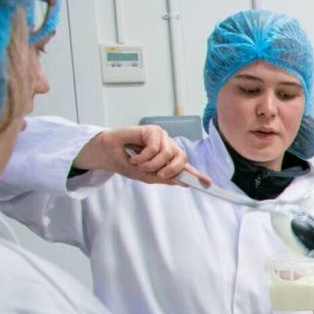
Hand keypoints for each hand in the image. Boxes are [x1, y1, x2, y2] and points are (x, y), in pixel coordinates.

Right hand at [74, 124, 209, 186]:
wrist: (105, 153)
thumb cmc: (124, 163)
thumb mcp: (145, 176)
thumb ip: (163, 178)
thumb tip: (183, 181)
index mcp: (167, 159)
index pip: (185, 167)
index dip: (197, 175)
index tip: (208, 183)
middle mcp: (167, 147)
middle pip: (182, 159)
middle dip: (170, 170)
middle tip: (157, 173)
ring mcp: (161, 138)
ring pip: (168, 154)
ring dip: (151, 164)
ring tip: (137, 164)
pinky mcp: (152, 130)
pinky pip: (156, 147)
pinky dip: (143, 156)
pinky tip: (134, 155)